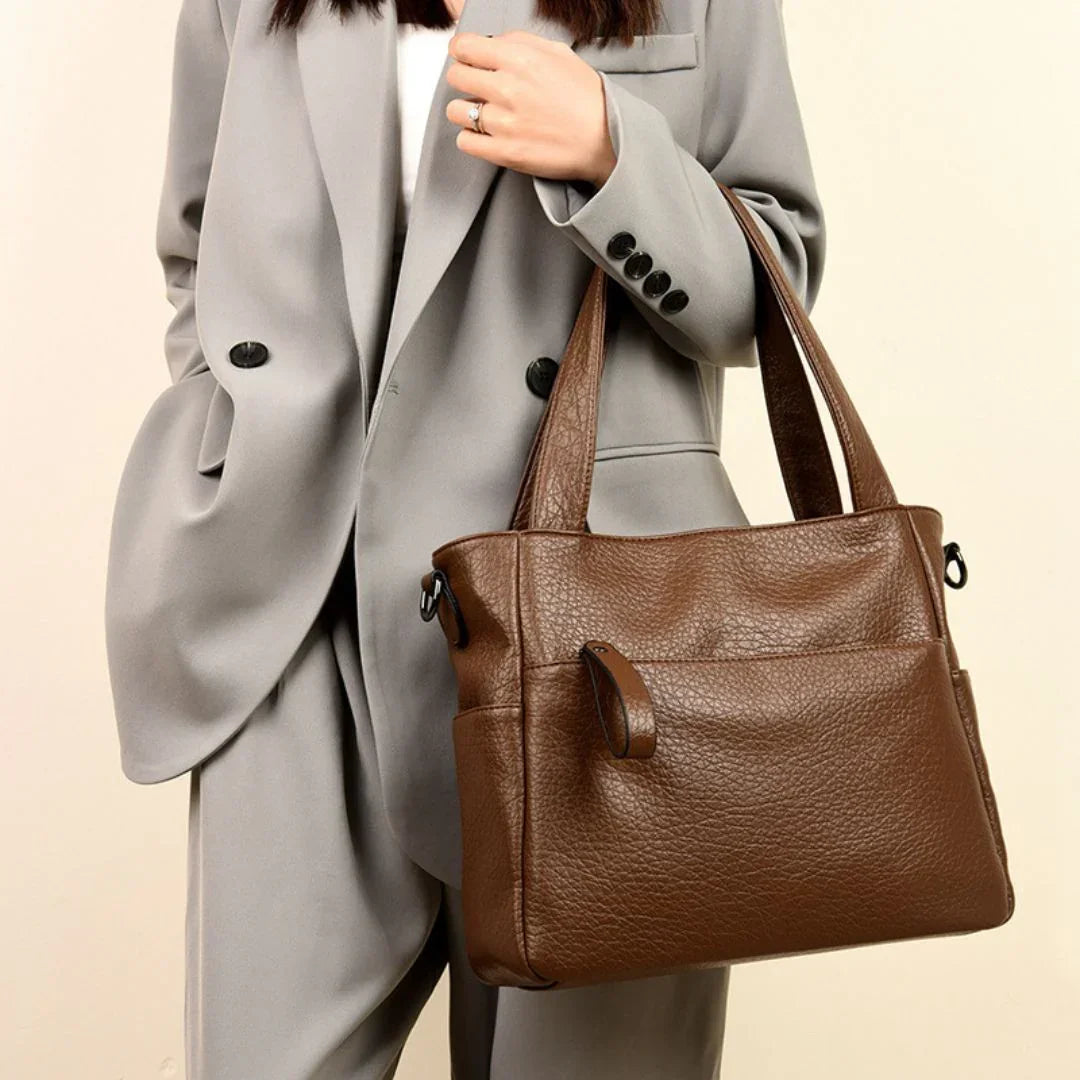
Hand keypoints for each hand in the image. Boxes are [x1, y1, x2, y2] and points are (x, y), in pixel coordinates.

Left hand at [445, 30, 617, 187]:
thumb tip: (492, 43)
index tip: (468, 60)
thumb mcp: (558, 53)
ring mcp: (503, 123)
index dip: (463, 52)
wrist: (605, 139)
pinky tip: (486, 136)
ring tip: (484, 114)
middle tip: (479, 88)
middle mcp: (507, 88)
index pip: (463, 47)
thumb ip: (520, 43)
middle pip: (455, 76)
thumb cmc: (585, 98)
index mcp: (519, 58)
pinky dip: (472, 139)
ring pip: (455, 111)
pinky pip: (465, 142)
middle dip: (465, 80)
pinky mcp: (504, 152)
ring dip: (466, 111)